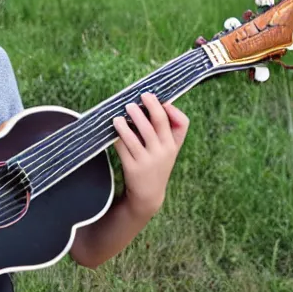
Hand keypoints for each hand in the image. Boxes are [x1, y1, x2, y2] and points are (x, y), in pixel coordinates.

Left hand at [113, 92, 188, 217]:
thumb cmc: (158, 164)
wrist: (149, 194)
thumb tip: (161, 103)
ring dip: (126, 124)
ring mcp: (148, 161)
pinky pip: (123, 148)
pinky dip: (117, 138)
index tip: (152, 97)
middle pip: (157, 124)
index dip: (169, 108)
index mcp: (172, 144)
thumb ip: (169, 129)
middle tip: (132, 102)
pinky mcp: (133, 168)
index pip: (179, 122)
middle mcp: (163, 151)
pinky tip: (113, 131)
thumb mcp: (169, 149)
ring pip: (136, 137)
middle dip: (146, 108)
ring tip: (118, 117)